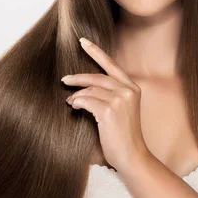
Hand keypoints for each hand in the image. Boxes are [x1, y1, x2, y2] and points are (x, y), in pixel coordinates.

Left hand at [61, 37, 150, 174]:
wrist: (132, 156)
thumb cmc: (123, 136)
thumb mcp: (121, 111)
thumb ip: (109, 96)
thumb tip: (83, 89)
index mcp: (133, 88)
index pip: (112, 65)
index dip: (96, 52)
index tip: (83, 41)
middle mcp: (128, 90)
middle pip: (97, 76)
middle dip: (78, 78)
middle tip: (65, 80)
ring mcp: (120, 100)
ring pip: (90, 90)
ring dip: (77, 96)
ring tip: (71, 103)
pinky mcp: (109, 110)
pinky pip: (86, 101)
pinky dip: (77, 103)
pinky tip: (74, 107)